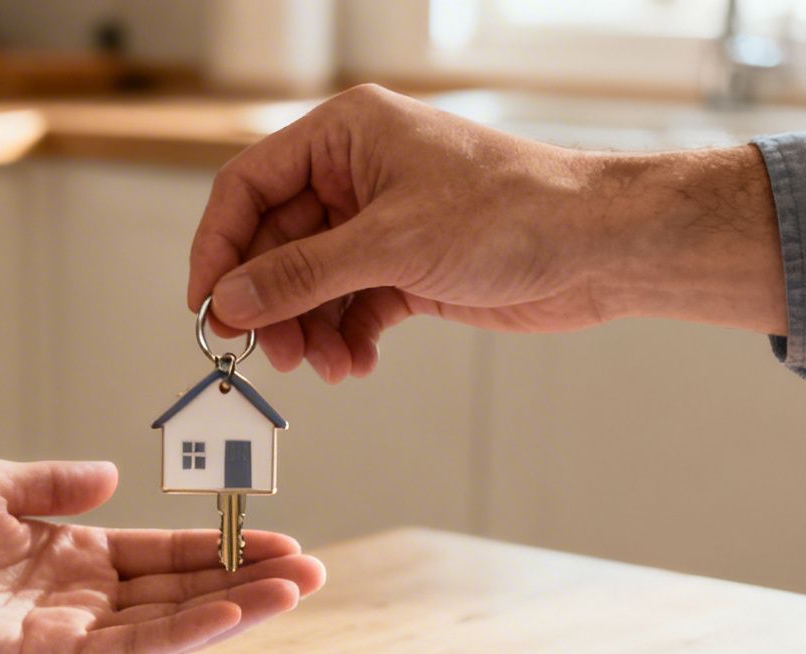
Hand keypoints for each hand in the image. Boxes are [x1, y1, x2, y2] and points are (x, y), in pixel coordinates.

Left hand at [0, 456, 325, 653]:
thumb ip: (57, 483)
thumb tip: (114, 472)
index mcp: (69, 552)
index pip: (163, 553)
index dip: (221, 546)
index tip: (278, 536)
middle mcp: (77, 598)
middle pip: (181, 592)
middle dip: (247, 580)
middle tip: (312, 570)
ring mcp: (65, 633)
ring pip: (167, 623)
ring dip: (233, 609)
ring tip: (296, 590)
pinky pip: (125, 648)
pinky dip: (180, 634)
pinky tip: (229, 615)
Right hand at [187, 84, 785, 381]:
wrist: (598, 247)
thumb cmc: (514, 212)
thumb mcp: (390, 245)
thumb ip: (301, 275)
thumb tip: (230, 301)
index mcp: (346, 135)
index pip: (249, 185)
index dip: (219, 246)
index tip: (207, 306)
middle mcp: (358, 174)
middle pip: (276, 243)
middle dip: (271, 303)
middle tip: (268, 353)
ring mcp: (383, 223)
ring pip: (312, 283)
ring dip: (309, 330)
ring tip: (324, 366)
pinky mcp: (408, 267)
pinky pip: (351, 306)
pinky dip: (346, 338)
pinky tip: (355, 364)